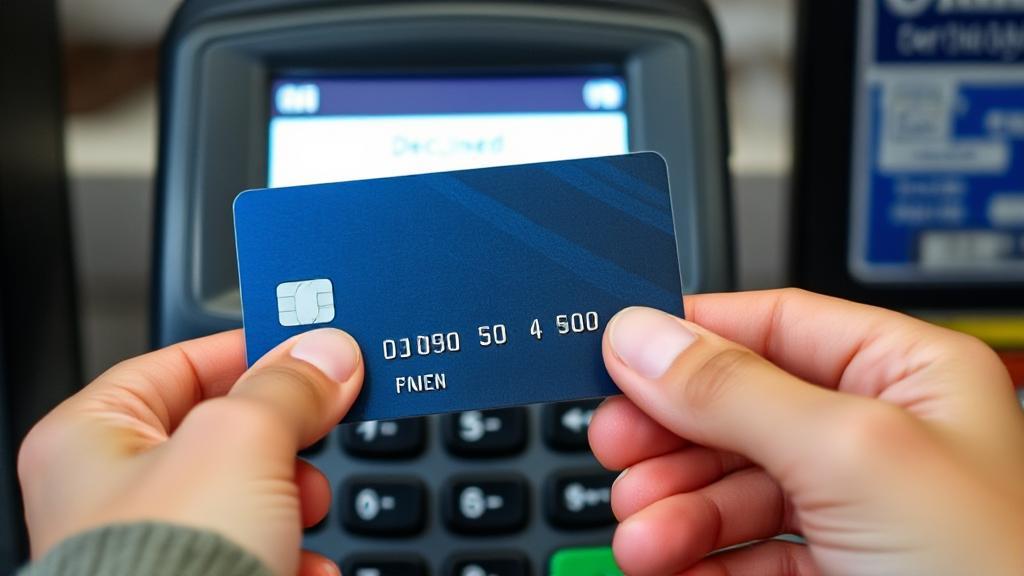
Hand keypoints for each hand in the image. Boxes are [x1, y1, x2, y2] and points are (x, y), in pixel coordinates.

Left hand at [18, 328, 362, 575]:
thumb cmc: (157, 575)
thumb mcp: (240, 442)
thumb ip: (287, 387)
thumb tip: (327, 355)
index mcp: (92, 437)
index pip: (183, 362)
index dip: (253, 351)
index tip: (314, 350)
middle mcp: (114, 493)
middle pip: (227, 431)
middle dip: (283, 440)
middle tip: (318, 429)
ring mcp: (156, 548)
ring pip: (251, 496)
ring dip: (293, 506)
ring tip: (302, 514)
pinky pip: (259, 552)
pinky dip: (290, 559)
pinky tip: (300, 568)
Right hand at [589, 289, 1023, 575]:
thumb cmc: (996, 575)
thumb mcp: (850, 457)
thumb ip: (736, 390)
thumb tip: (642, 337)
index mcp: (908, 375)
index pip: (773, 324)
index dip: (689, 336)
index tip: (616, 352)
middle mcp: (876, 436)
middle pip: (735, 408)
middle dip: (670, 436)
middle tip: (616, 446)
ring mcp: (850, 509)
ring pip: (728, 486)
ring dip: (672, 509)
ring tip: (642, 536)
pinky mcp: (829, 573)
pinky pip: (738, 552)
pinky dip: (693, 559)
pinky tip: (669, 567)